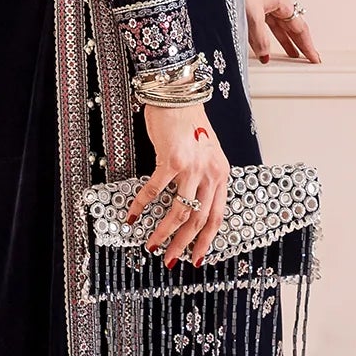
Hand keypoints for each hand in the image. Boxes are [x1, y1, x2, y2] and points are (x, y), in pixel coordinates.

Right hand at [124, 102, 228, 266]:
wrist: (179, 96)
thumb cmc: (189, 122)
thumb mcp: (206, 152)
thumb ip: (203, 176)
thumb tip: (190, 201)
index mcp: (222, 174)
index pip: (217, 216)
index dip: (206, 240)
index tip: (197, 257)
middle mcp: (212, 173)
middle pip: (199, 219)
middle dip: (183, 244)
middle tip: (170, 259)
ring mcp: (193, 167)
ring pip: (180, 211)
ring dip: (164, 232)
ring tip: (152, 244)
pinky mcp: (172, 160)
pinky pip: (156, 190)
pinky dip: (143, 205)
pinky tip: (134, 215)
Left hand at [241, 0, 321, 62]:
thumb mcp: (252, 14)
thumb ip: (260, 37)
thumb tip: (265, 53)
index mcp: (281, 0)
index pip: (299, 28)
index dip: (307, 45)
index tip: (314, 57)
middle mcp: (274, 1)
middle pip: (291, 27)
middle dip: (300, 43)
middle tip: (308, 58)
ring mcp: (262, 2)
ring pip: (278, 26)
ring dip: (285, 41)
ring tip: (291, 54)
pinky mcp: (250, 4)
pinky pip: (264, 25)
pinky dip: (267, 37)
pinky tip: (264, 46)